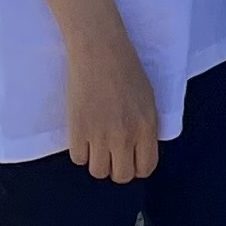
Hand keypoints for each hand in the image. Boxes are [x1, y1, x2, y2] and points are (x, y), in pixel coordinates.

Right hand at [64, 18, 160, 181]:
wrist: (99, 50)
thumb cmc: (126, 69)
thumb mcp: (147, 99)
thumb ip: (145, 127)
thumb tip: (137, 151)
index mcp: (147, 126)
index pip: (146, 167)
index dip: (137, 167)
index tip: (129, 159)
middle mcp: (125, 136)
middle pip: (121, 176)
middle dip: (117, 167)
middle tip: (111, 152)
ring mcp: (100, 135)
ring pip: (98, 171)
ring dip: (97, 160)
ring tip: (96, 141)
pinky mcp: (78, 130)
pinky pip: (78, 158)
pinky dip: (80, 150)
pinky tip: (83, 133)